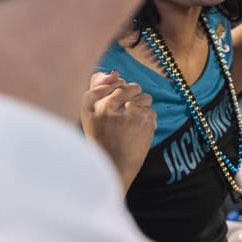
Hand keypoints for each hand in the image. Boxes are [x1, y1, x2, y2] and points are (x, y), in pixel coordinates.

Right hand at [81, 70, 155, 191]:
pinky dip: (148, 121)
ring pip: (144, 96)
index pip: (107, 80)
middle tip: (124, 118)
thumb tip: (114, 72)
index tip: (114, 105)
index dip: (114, 90)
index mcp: (90, 105)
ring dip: (142, 109)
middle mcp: (106, 106)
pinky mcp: (143, 119)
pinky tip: (138, 133)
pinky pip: (151, 110)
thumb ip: (99, 91)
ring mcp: (126, 112)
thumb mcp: (91, 116)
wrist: (113, 169)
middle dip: (131, 99)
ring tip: (131, 126)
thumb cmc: (102, 142)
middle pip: (129, 86)